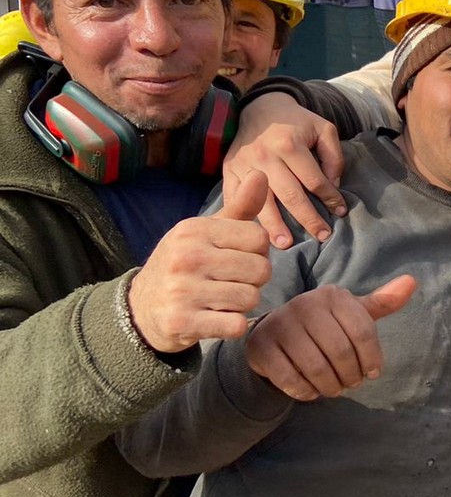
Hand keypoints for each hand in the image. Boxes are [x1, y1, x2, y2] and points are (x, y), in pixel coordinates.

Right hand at [128, 172, 273, 353]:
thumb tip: (262, 172)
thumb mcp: (208, 232)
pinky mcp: (182, 321)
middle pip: (261, 270)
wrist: (142, 308)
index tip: (237, 258)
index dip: (257, 253)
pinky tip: (216, 318)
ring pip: (251, 298)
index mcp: (195, 230)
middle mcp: (186, 256)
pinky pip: (236, 325)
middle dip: (253, 280)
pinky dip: (234, 325)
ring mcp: (182, 290)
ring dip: (243, 304)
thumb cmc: (186, 264)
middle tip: (230, 282)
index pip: (260, 238)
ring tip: (221, 299)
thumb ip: (240, 207)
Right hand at [224, 93, 346, 248]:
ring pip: (261, 202)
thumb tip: (332, 186)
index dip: (329, 198)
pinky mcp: (228, 171)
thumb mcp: (322, 128)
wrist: (259, 108)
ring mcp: (244, 165)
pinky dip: (244, 216)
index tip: (339, 212)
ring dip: (274, 226)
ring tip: (285, 245)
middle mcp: (265, 155)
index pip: (314, 181)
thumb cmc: (296, 122)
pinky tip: (253, 233)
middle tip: (322, 237)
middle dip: (308, 219)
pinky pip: (235, 198)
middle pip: (290, 195)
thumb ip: (333, 156)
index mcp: (289, 144)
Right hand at [246, 275, 417, 400]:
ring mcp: (280, 325)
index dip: (372, 358)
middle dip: (351, 376)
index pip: (363, 331)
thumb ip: (382, 302)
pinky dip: (307, 392)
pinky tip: (312, 391)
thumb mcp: (352, 313)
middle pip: (341, 352)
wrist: (273, 333)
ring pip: (317, 368)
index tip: (373, 372)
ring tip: (335, 389)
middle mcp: (304, 305)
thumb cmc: (323, 325)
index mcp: (332, 295)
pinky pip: (291, 380)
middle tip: (351, 383)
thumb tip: (412, 282)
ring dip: (331, 387)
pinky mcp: (262, 347)